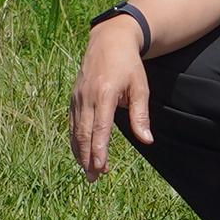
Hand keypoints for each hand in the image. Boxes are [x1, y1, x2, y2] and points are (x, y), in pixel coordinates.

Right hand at [70, 15, 154, 180]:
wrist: (108, 40)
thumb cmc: (128, 64)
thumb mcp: (140, 87)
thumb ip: (140, 114)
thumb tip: (147, 140)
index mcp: (104, 94)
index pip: (100, 128)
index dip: (99, 150)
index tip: (100, 168)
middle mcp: (87, 97)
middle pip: (84, 133)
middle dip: (88, 158)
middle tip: (94, 179)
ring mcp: (77, 97)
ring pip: (75, 131)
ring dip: (81, 153)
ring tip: (89, 172)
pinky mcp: (73, 98)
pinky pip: (72, 123)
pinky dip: (75, 140)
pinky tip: (81, 154)